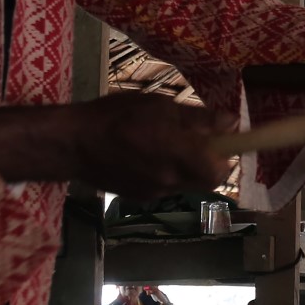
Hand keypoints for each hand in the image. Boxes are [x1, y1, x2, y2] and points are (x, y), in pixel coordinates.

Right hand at [66, 94, 237, 197]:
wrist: (72, 143)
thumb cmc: (118, 116)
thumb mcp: (161, 106)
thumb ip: (199, 119)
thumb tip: (232, 123)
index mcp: (179, 156)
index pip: (221, 171)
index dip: (225, 157)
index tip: (220, 141)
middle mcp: (171, 181)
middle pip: (205, 181)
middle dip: (206, 162)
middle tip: (193, 140)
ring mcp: (154, 193)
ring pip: (184, 183)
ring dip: (184, 167)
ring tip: (163, 144)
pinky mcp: (138, 198)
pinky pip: (164, 187)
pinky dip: (164, 173)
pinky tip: (144, 156)